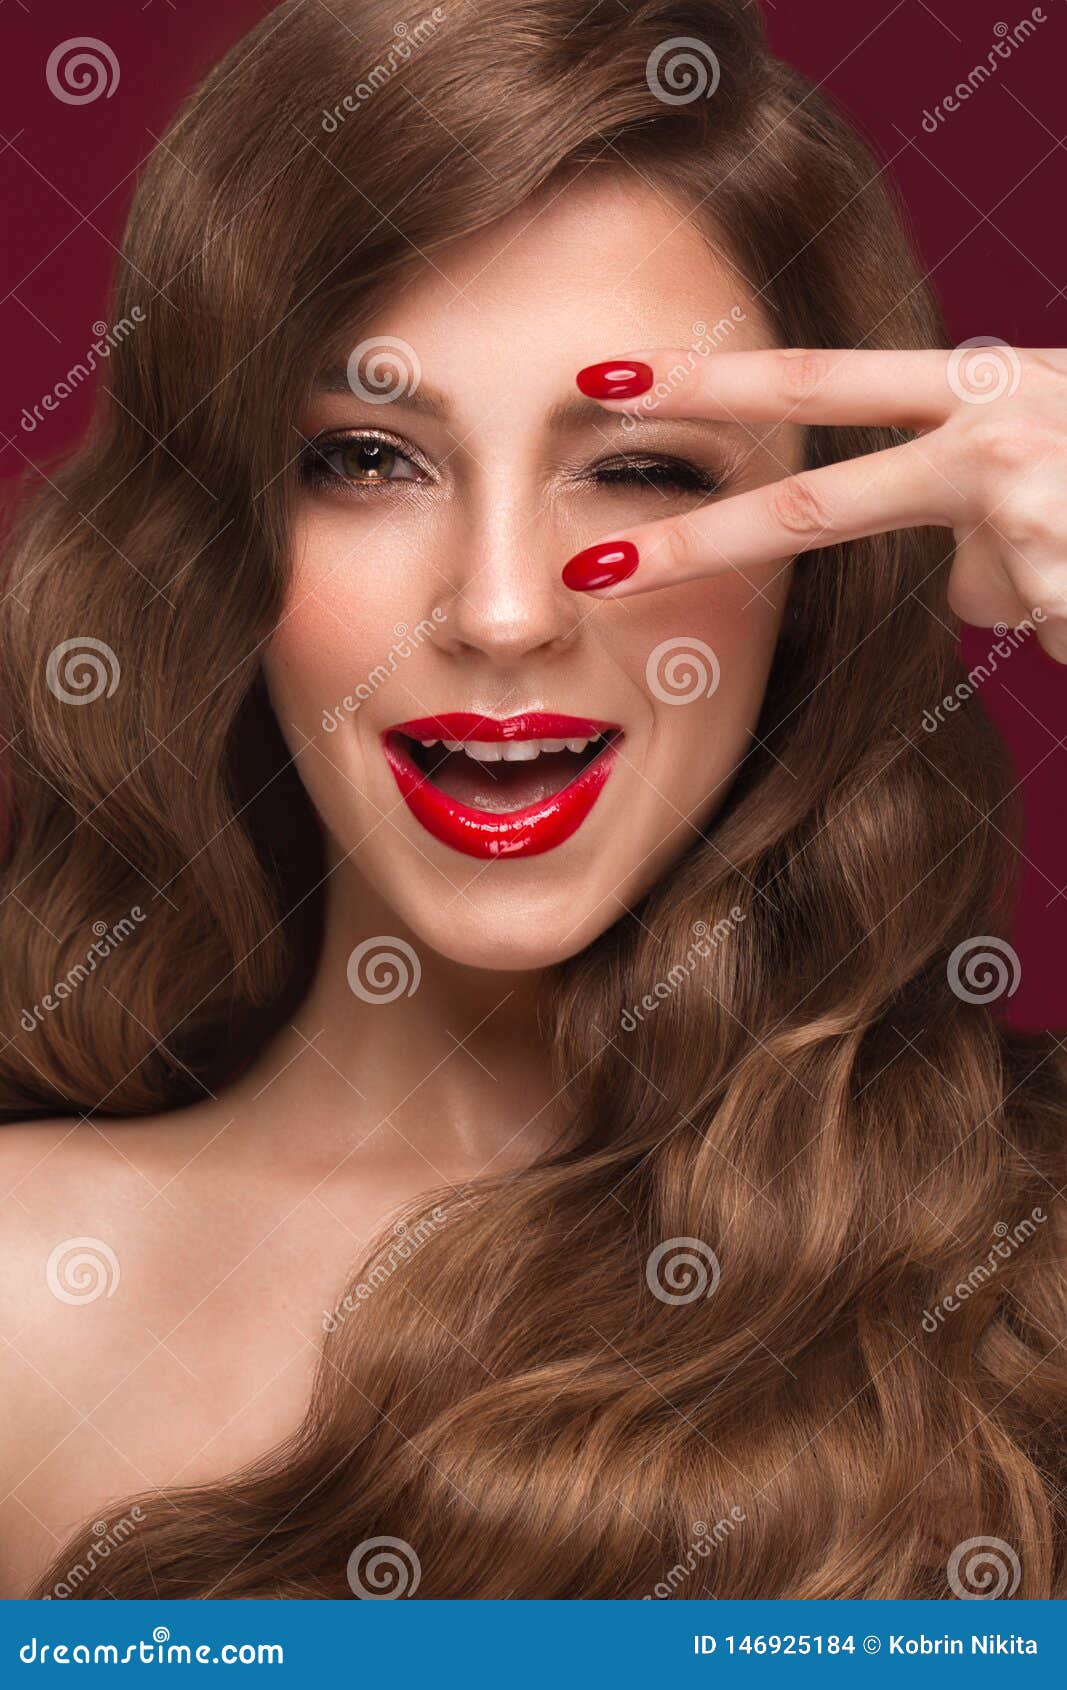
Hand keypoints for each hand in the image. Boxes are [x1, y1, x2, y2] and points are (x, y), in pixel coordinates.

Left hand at [562, 346, 1066, 664]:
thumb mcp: (1047, 441)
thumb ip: (965, 487)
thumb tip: (937, 564)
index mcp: (985, 385)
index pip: (823, 386)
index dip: (711, 386)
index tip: (604, 382)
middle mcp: (999, 439)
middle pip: (822, 507)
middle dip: (700, 546)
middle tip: (589, 575)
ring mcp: (1034, 519)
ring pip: (975, 585)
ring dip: (1041, 582)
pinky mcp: (1061, 593)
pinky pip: (1040, 621)